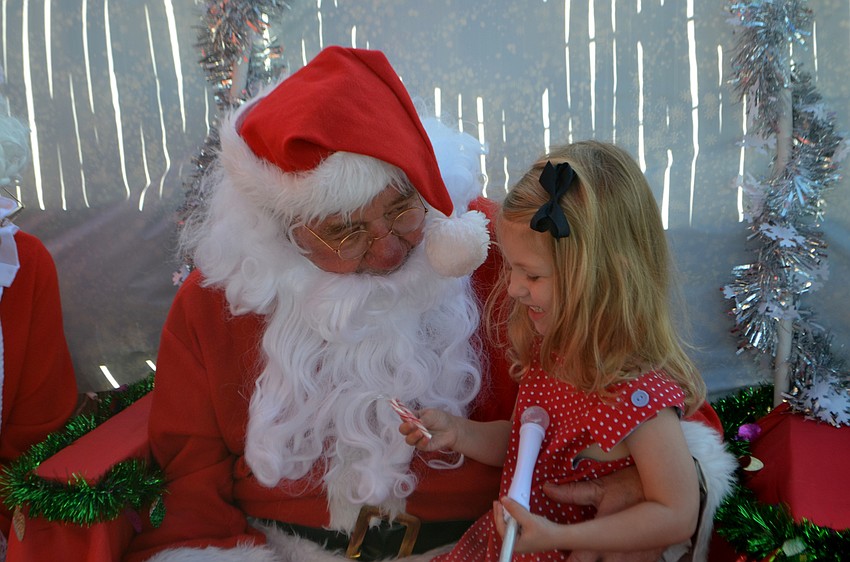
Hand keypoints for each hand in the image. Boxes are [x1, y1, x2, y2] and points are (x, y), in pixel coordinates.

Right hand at [398, 408, 459, 451]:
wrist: (452, 429)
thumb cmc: (440, 419)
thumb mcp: (431, 414)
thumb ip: (421, 419)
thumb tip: (411, 420)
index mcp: (413, 418)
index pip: (403, 417)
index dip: (402, 416)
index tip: (405, 416)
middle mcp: (413, 429)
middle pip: (403, 430)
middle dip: (406, 428)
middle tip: (412, 425)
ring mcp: (417, 438)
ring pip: (409, 440)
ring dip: (413, 436)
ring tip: (420, 432)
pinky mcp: (424, 446)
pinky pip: (419, 446)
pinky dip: (422, 441)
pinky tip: (427, 437)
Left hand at [493, 497, 562, 554]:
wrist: (560, 536)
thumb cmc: (547, 532)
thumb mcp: (529, 519)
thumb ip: (515, 510)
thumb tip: (504, 501)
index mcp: (514, 545)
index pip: (501, 528)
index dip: (498, 514)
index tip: (498, 503)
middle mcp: (515, 545)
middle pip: (503, 527)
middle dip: (501, 514)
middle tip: (499, 502)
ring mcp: (520, 542)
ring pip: (509, 526)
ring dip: (507, 515)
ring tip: (505, 505)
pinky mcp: (525, 537)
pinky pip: (515, 526)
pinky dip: (514, 518)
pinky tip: (515, 511)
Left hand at [543, 467, 664, 561]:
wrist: (670, 493)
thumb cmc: (633, 488)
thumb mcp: (601, 488)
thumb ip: (573, 493)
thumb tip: (548, 489)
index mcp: (601, 541)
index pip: (576, 561)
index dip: (564, 555)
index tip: (559, 548)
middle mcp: (616, 555)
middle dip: (581, 559)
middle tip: (574, 549)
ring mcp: (633, 560)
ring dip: (599, 559)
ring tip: (593, 550)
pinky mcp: (647, 559)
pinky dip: (618, 558)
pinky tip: (614, 550)